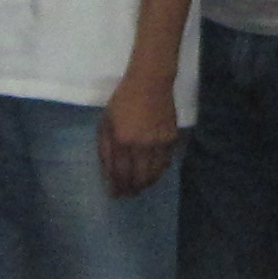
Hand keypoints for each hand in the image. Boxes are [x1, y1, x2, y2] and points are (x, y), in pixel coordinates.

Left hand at [99, 70, 182, 196]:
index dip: (118, 188)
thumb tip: (109, 174)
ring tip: (140, 185)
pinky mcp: (172, 139)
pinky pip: (166, 163)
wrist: (150, 83)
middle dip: (133, 189)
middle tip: (128, 193)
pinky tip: (153, 171)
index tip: (115, 194)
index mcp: (122, 141)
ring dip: (146, 184)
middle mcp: (141, 146)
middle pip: (139, 179)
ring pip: (155, 174)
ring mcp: (159, 143)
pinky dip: (159, 171)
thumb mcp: (105, 122)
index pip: (121, 174)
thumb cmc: (123, 101)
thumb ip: (105, 149)